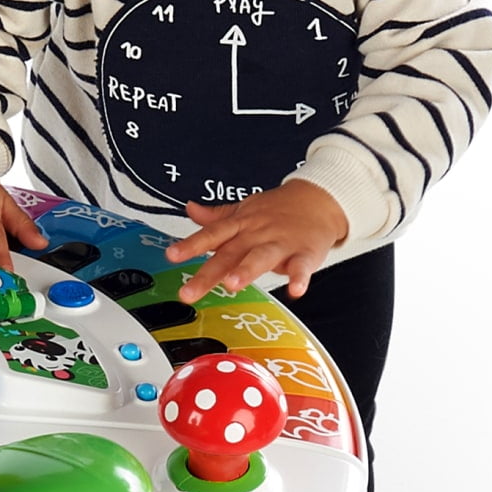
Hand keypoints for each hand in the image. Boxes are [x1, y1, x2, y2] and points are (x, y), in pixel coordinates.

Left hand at [166, 181, 348, 301]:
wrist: (319, 199)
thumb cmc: (279, 210)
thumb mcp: (245, 210)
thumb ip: (217, 217)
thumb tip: (191, 210)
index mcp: (241, 226)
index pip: (212, 235)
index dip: (190, 245)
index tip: (171, 255)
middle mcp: (257, 234)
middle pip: (230, 254)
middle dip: (208, 273)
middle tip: (189, 291)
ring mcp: (281, 243)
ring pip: (261, 257)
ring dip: (247, 270)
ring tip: (233, 284)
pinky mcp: (305, 253)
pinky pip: (302, 266)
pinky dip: (299, 278)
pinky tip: (295, 289)